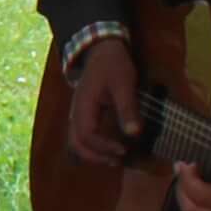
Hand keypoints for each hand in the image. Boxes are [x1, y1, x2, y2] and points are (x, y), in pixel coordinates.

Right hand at [61, 38, 144, 167]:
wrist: (101, 50)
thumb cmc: (113, 65)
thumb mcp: (124, 84)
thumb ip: (127, 108)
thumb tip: (134, 134)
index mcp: (83, 106)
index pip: (87, 135)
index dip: (104, 146)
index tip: (123, 150)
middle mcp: (76, 112)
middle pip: (77, 143)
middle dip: (96, 155)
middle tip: (117, 160)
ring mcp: (77, 113)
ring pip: (76, 141)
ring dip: (92, 154)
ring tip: (113, 159)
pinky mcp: (83, 113)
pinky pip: (81, 135)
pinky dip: (91, 146)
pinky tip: (107, 148)